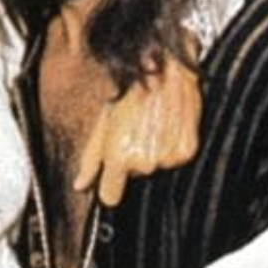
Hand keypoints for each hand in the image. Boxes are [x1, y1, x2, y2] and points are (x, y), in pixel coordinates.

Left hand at [76, 53, 200, 206]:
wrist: (162, 70)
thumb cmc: (130, 91)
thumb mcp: (103, 122)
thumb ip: (91, 158)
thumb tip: (80, 185)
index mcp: (118, 157)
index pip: (110, 197)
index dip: (110, 187)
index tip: (112, 180)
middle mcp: (144, 162)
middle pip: (135, 176)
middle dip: (134, 158)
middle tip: (135, 131)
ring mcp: (167, 158)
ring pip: (156, 167)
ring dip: (153, 152)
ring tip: (152, 125)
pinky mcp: (187, 151)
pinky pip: (175, 159)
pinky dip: (171, 147)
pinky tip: (167, 126)